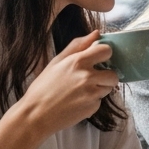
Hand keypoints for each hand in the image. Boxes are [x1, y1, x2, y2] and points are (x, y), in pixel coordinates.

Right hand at [0, 32, 118, 148]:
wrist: (35, 115)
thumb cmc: (43, 87)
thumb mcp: (56, 62)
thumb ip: (77, 46)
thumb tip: (96, 33)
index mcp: (78, 62)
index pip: (106, 50)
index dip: (104, 54)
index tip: (99, 59)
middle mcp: (88, 77)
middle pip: (113, 73)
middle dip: (106, 76)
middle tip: (91, 79)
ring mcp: (92, 93)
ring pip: (109, 88)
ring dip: (100, 88)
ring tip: (81, 91)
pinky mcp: (93, 108)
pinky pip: (100, 101)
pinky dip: (92, 101)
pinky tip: (77, 102)